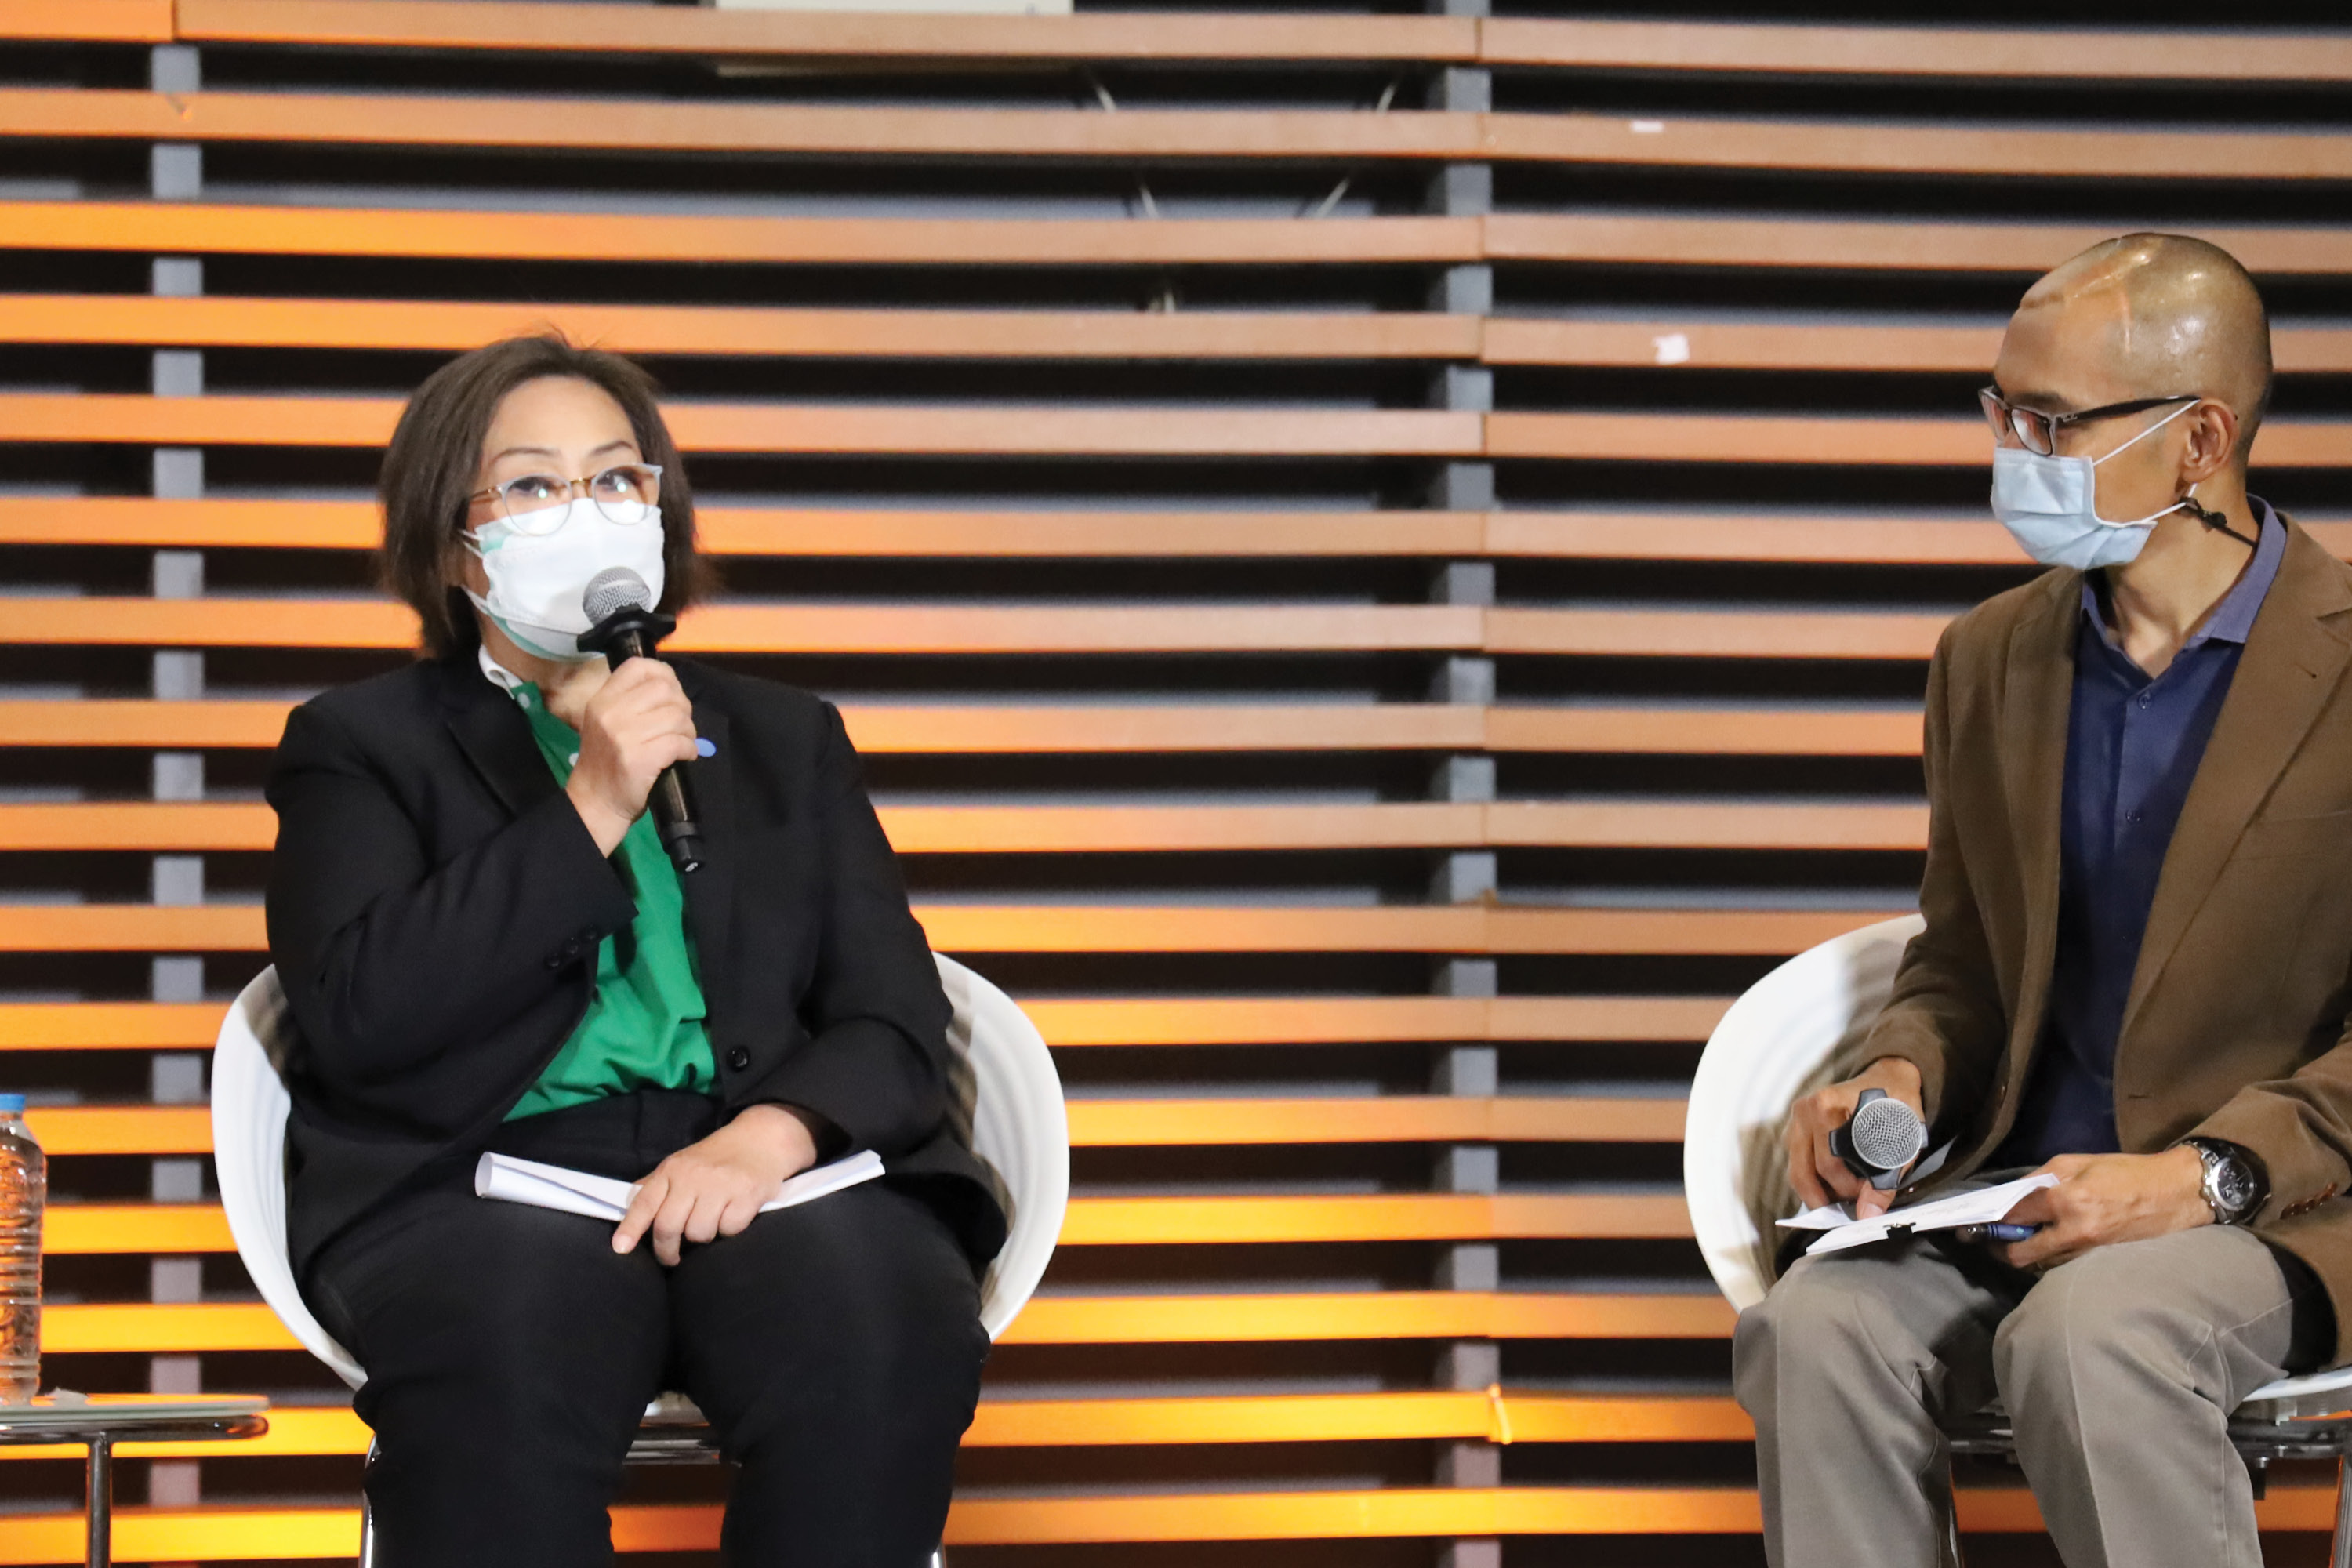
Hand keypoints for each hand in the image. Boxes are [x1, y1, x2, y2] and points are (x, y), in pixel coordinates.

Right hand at [564, 657, 698, 855]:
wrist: (595, 801)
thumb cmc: (606, 761)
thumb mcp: (607, 722)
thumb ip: (631, 701)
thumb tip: (671, 688)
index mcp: (602, 699)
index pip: (638, 667)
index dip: (664, 674)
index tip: (673, 693)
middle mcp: (611, 712)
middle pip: (664, 690)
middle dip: (682, 706)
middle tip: (680, 725)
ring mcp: (624, 735)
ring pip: (676, 716)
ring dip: (688, 730)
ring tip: (683, 742)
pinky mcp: (640, 758)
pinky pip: (679, 742)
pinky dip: (689, 748)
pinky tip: (685, 756)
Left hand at [612, 1105, 819, 1265]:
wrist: (761, 1138)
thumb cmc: (716, 1157)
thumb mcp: (682, 1164)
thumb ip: (657, 1186)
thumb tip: (626, 1209)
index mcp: (672, 1169)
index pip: (645, 1202)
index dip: (630, 1228)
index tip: (620, 1249)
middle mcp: (693, 1176)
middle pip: (668, 1226)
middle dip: (667, 1250)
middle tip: (672, 1258)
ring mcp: (721, 1185)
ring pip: (699, 1233)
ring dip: (703, 1237)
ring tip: (710, 1224)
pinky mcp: (747, 1194)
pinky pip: (729, 1229)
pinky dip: (729, 1230)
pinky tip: (733, 1215)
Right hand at [1785, 1056, 1925, 1219]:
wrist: (1889, 1079)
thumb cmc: (1896, 1105)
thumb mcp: (1901, 1141)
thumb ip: (1886, 1181)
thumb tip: (1868, 1216)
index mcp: (1826, 1105)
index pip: (1829, 1164)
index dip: (1849, 1189)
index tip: (1870, 1196)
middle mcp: (1804, 1111)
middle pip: (1806, 1171)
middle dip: (1831, 1196)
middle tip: (1856, 1206)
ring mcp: (1796, 1120)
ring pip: (1797, 1172)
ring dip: (1819, 1193)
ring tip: (1846, 1200)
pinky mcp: (1795, 1130)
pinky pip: (1797, 1166)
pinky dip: (1814, 1183)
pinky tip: (1835, 1189)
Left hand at [1997, 1147, 2209, 1269]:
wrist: (2178, 1193)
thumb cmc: (2129, 1171)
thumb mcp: (2079, 1162)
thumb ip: (2042, 1179)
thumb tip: (2013, 1194)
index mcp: (2068, 1201)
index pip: (2015, 1215)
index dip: (1991, 1219)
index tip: (1971, 1222)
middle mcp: (2076, 1233)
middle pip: (2022, 1255)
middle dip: (2002, 1248)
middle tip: (1992, 1239)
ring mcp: (2090, 1253)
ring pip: (2042, 1264)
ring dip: (2027, 1254)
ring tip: (2020, 1239)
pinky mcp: (2102, 1264)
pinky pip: (2064, 1266)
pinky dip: (2051, 1258)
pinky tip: (2048, 1245)